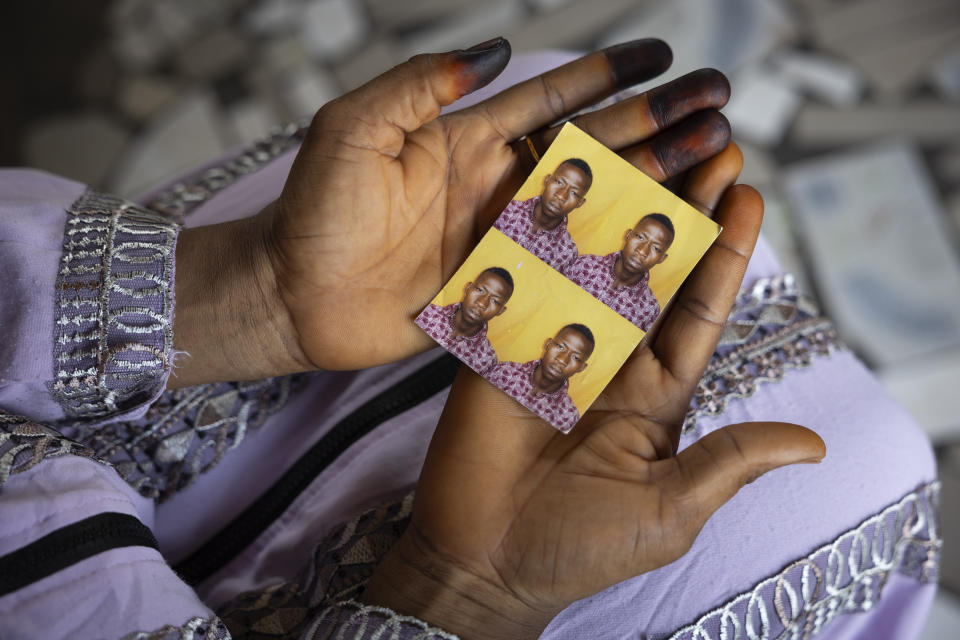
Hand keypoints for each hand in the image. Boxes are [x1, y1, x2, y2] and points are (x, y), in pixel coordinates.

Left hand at [171, 38, 733, 385]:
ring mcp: (503, 240)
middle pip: (592, 150)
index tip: (661, 58)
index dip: (606, 77)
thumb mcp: (353, 128)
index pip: (550, 99)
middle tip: (717, 110)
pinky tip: (663, 248)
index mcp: (466, 139)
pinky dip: (617, 259)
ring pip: (594, 209)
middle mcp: (495, 186)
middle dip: (655, 127)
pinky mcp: (502, 290)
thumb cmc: (312, 209)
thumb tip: (491, 50)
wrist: (289, 295)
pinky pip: (570, 271)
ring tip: (713, 165)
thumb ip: (417, 86)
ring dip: (653, 187)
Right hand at [361, 147, 826, 638]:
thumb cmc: (582, 547)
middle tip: (711, 149)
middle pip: (652, 271)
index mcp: (655, 394)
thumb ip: (729, 462)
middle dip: (683, 211)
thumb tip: (812, 445)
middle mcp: (610, 359)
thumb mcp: (670, 510)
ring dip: (622, 206)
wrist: (483, 564)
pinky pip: (526, 282)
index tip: (749, 196)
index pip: (697, 311)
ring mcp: (554, 347)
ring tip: (652, 147)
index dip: (723, 254)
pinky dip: (541, 232)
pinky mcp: (501, 345)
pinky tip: (563, 183)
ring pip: (593, 262)